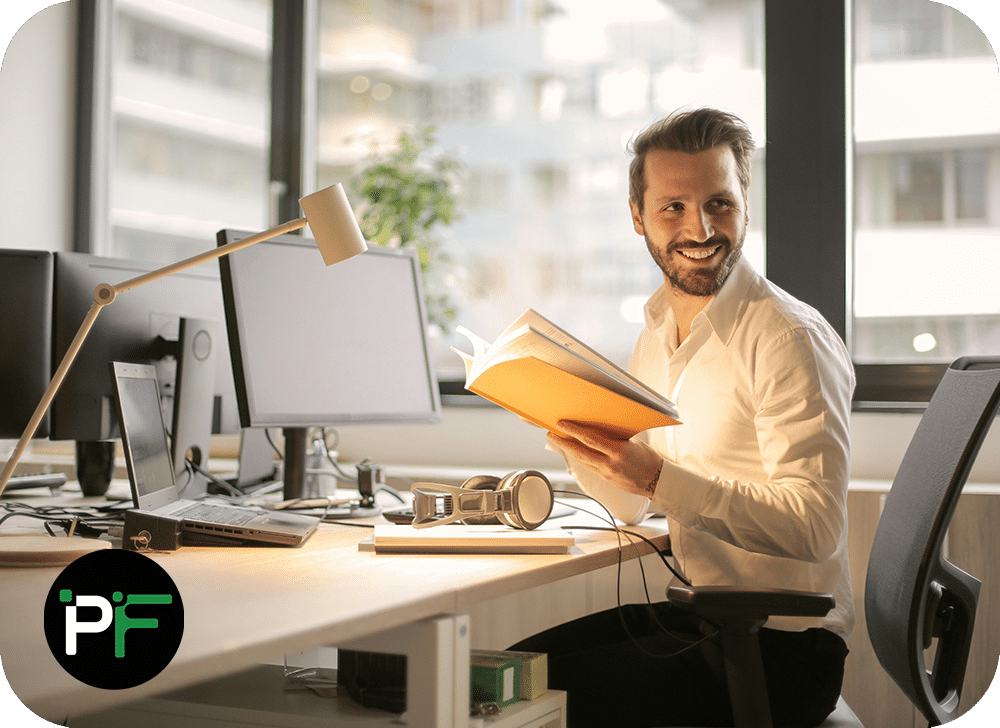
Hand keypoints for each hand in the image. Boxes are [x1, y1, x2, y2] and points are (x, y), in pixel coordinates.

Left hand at [548, 420, 662, 497]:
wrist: (657, 481)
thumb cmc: (648, 459)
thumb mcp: (634, 442)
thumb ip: (616, 436)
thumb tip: (600, 427)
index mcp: (618, 451)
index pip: (590, 439)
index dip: (573, 431)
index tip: (562, 424)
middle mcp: (610, 463)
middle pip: (580, 452)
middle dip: (563, 442)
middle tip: (551, 433)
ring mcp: (607, 473)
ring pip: (582, 460)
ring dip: (568, 450)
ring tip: (558, 440)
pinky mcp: (606, 479)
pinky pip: (589, 466)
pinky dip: (580, 458)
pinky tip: (573, 451)